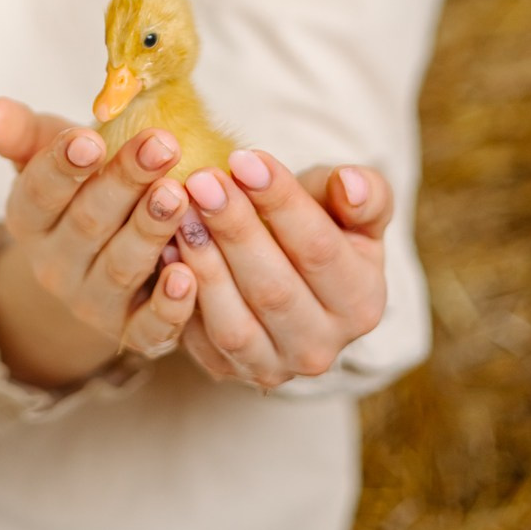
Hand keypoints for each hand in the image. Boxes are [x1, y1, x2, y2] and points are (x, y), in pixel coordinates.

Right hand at [0, 97, 199, 384]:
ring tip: (178, 195)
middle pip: (87, 223)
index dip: (64, 165)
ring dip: (149, 231)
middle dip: (125, 183)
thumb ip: (20, 131)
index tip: (91, 138)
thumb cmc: (82, 189)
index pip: (40, 191)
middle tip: (161, 147)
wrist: (100, 259)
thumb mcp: (49, 153)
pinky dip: (168, 307)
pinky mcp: (131, 332)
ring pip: (119, 267)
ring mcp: (91, 302)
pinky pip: (147, 328)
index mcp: (28, 219)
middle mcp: (53, 266)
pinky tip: (187, 277)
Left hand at [171, 148, 390, 390]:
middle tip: (200, 179)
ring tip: (180, 210)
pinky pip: (199, 340)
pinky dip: (179, 296)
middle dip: (233, 228)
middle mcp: (322, 347)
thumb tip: (351, 184)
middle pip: (273, 288)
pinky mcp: (228, 371)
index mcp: (362, 302)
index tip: (244, 158)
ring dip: (203, 263)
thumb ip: (364, 193)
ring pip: (234, 322)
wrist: (288, 271)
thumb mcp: (350, 206)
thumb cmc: (322, 226)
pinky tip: (166, 248)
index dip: (280, 201)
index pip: (319, 249)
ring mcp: (274, 366)